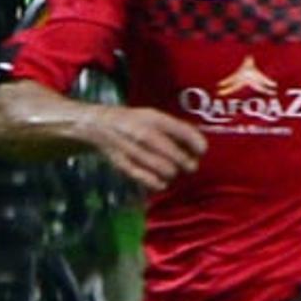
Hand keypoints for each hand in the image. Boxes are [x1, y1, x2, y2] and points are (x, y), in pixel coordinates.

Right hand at [88, 106, 207, 191]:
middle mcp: (140, 131)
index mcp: (152, 117)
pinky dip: (155, 182)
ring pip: (160, 167)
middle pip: (171, 151)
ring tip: (174, 172)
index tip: (203, 150)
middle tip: (191, 166)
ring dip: (172, 172)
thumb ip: (175, 129)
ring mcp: (129, 147)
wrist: (97, 124)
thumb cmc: (134, 122)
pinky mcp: (121, 163)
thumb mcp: (153, 117)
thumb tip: (200, 144)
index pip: (179, 129)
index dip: (195, 141)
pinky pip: (143, 177)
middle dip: (186, 162)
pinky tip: (162, 183)